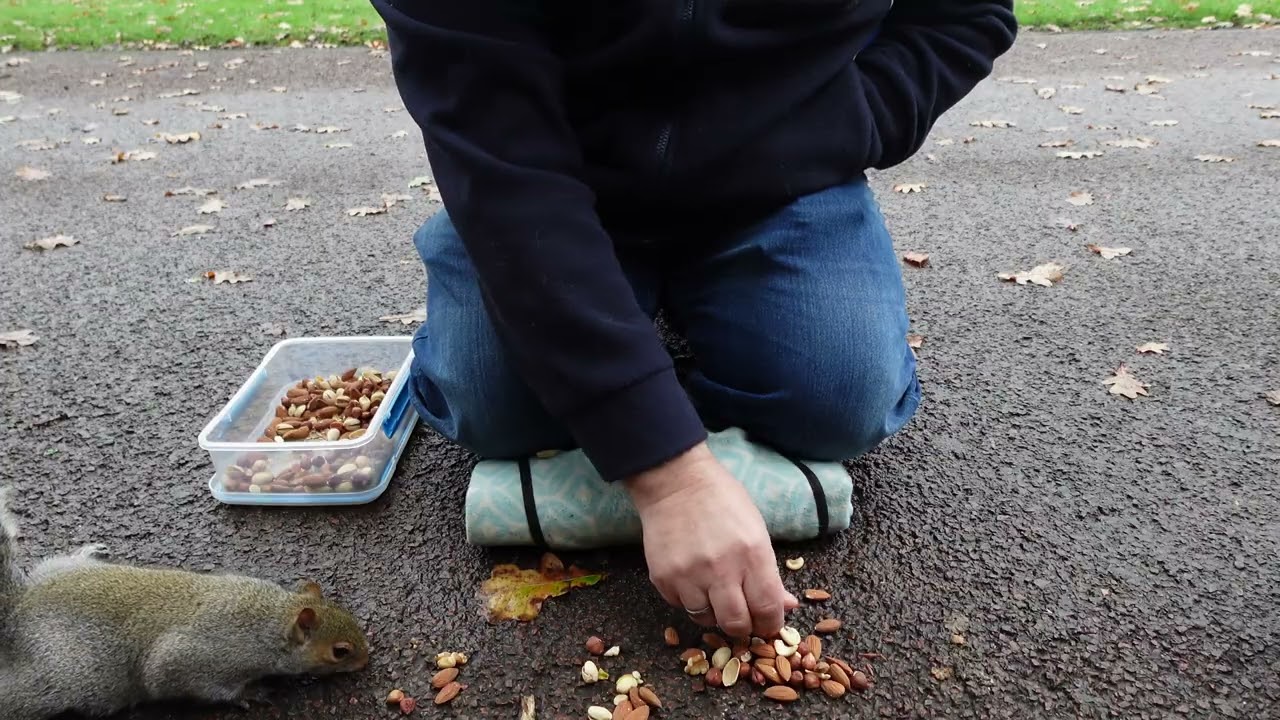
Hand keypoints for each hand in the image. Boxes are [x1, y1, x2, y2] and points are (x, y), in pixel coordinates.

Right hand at [625, 443, 798, 638]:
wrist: (675, 481)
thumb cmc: (722, 500)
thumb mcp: (756, 529)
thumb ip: (770, 572)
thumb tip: (786, 605)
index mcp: (752, 554)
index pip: (767, 608)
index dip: (770, 624)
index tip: (768, 623)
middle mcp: (721, 569)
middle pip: (736, 623)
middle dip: (744, 627)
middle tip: (743, 618)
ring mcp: (689, 575)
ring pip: (706, 620)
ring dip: (714, 613)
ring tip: (715, 594)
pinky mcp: (663, 577)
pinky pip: (680, 606)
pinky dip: (689, 600)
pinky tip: (693, 580)